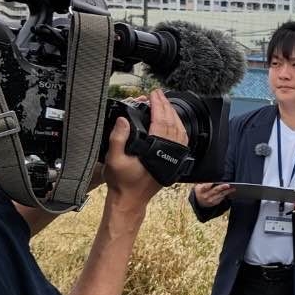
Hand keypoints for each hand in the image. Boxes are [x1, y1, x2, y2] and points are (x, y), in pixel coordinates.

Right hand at [105, 90, 187, 210]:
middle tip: (158, 94)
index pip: (159, 122)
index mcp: (154, 151)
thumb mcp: (114, 159)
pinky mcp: (173, 162)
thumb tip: (123, 120)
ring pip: (179, 131)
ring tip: (164, 103)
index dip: (157, 106)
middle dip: (165, 106)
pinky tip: (172, 121)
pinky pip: (180, 140)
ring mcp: (172, 158)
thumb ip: (118, 138)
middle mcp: (167, 153)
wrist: (130, 200)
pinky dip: (178, 127)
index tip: (153, 95)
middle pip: (171, 123)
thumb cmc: (122, 182)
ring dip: (172, 115)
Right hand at [193, 182, 232, 207]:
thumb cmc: (200, 190)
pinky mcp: (214, 203)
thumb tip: (210, 175)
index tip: (215, 181)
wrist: (199, 201)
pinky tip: (230, 191)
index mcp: (201, 190)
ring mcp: (210, 200)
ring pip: (220, 195)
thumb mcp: (198, 185)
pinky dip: (226, 194)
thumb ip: (204, 182)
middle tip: (228, 185)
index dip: (210, 184)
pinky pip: (221, 198)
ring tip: (233, 187)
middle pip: (215, 191)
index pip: (206, 186)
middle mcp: (206, 195)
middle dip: (222, 187)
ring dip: (227, 191)